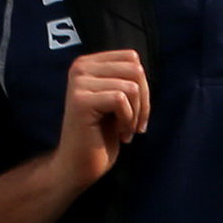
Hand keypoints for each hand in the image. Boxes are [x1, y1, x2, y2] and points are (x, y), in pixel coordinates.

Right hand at [53, 50, 149, 187]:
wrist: (80, 164)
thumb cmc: (103, 133)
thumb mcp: (118, 98)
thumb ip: (127, 78)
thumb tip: (141, 67)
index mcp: (88, 63)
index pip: (132, 58)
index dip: (143, 86)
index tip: (137, 110)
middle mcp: (80, 67)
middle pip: (135, 70)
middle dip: (144, 100)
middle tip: (135, 124)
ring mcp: (78, 83)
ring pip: (131, 86)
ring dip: (136, 113)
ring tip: (125, 130)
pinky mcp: (80, 100)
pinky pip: (121, 100)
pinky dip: (127, 120)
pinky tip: (119, 134)